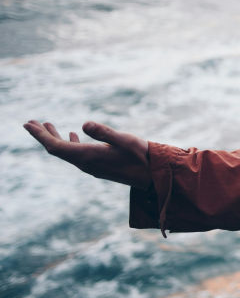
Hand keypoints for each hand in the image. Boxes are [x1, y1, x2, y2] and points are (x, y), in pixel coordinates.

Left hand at [23, 120, 150, 187]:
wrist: (154, 176)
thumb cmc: (143, 156)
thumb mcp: (125, 140)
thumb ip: (105, 132)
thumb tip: (83, 123)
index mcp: (89, 156)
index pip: (56, 147)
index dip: (40, 135)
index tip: (27, 124)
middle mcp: (86, 164)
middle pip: (57, 150)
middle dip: (43, 136)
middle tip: (29, 122)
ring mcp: (92, 166)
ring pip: (66, 152)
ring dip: (55, 138)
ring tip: (46, 125)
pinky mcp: (99, 166)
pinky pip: (77, 154)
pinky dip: (69, 143)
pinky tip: (72, 135)